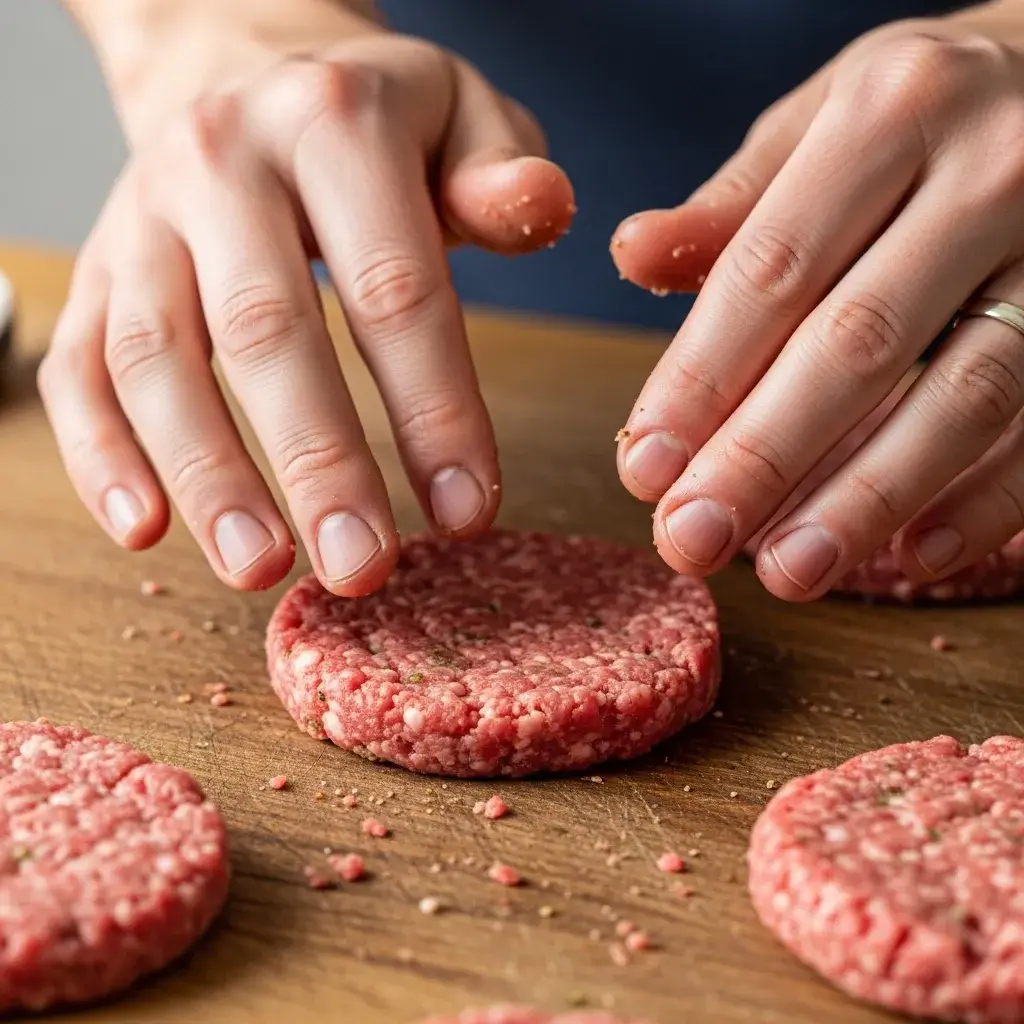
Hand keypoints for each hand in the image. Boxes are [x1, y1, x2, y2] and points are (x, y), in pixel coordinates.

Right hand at [41, 0, 573, 594]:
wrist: (243, 75)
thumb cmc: (374, 124)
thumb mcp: (460, 119)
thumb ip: (502, 172)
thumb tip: (544, 206)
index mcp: (332, 123)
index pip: (393, 288)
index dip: (435, 409)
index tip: (467, 512)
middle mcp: (220, 162)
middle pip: (266, 330)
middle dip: (319, 462)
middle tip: (361, 567)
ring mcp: (140, 218)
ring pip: (156, 359)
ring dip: (207, 477)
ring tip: (258, 569)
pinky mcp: (94, 270)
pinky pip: (79, 368)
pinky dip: (102, 455)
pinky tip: (143, 530)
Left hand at [610, 10, 1023, 600]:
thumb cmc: (924, 111)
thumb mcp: (822, 124)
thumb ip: (733, 208)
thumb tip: (630, 254)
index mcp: (890, 111)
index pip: (771, 272)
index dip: (701, 380)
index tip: (644, 468)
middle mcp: (991, 170)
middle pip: (859, 343)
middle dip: (766, 457)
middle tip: (693, 540)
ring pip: (967, 395)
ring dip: (870, 499)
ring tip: (790, 572)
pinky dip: (990, 502)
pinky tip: (916, 559)